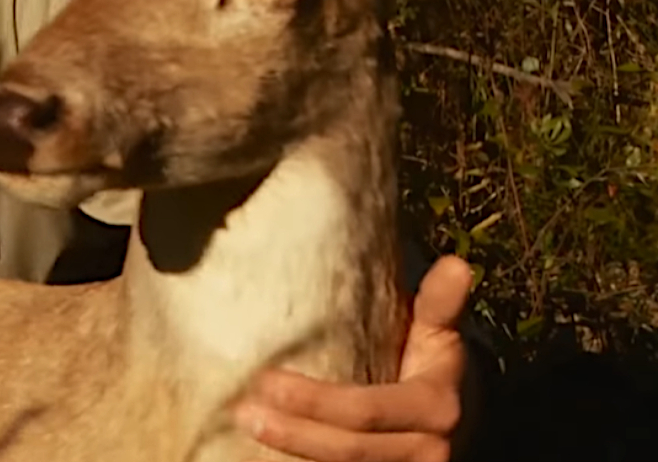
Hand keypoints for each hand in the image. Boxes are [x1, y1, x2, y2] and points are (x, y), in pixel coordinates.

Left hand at [234, 255, 471, 461]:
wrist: (464, 425)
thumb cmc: (436, 370)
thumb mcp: (441, 339)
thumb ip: (440, 305)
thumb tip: (458, 264)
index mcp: (433, 409)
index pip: (365, 409)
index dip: (314, 401)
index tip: (266, 380)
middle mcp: (426, 451)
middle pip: (348, 449)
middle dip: (292, 432)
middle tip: (242, 408)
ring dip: (291, 451)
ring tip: (246, 425)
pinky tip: (265, 454)